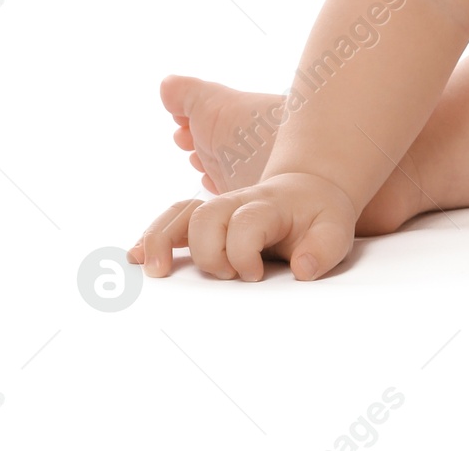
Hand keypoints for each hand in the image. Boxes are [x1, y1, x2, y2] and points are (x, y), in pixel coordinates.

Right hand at [127, 172, 357, 281]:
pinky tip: (134, 258)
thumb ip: (323, 248)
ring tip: (155, 271)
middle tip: (224, 276)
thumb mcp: (335, 229)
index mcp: (269, 204)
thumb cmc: (320, 216)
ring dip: (163, 240)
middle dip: (208, 251)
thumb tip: (302, 270)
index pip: (245, 222)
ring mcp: (219, 209)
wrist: (311, 191)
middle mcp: (238, 202)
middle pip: (207, 216)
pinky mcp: (206, 221)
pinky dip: (151, 238)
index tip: (254, 276)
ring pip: (181, 214)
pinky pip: (172, 220)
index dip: (243, 253)